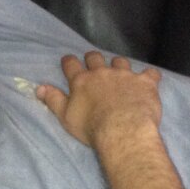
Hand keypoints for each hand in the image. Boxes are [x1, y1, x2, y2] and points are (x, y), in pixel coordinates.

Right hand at [37, 51, 161, 149]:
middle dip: (93, 58)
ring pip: (120, 62)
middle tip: (94, 64)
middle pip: (95, 57)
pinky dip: (149, 76)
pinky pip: (150, 73)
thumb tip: (39, 87)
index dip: (69, 61)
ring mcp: (125, 75)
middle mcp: (102, 73)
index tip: (69, 61)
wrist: (123, 130)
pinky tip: (150, 79)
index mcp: (81, 81)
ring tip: (120, 71)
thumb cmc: (91, 127)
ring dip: (119, 65)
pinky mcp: (145, 82)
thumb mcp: (65, 117)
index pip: (71, 64)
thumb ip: (53, 100)